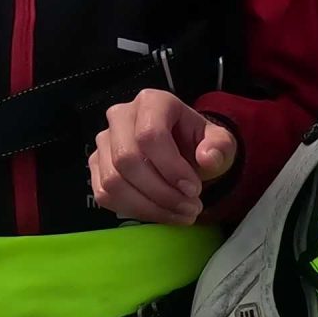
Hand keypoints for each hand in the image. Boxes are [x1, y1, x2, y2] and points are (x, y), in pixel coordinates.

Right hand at [89, 89, 237, 223]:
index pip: (150, 134)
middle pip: (127, 159)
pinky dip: (134, 210)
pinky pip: (105, 195)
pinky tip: (159, 212)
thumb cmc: (198, 144)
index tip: (193, 190)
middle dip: (161, 192)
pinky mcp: (97, 165)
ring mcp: (104, 141)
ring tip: (179, 214)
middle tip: (189, 208)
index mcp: (152, 102)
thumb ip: (220, 147)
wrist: (183, 153)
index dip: (171, 167)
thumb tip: (207, 158)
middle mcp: (121, 116)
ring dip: (148, 206)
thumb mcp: (219, 142)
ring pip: (113, 181)